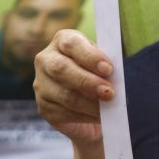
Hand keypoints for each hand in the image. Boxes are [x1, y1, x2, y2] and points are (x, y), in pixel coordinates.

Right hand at [34, 29, 114, 143]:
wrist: (89, 100)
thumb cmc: (100, 74)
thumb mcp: (103, 63)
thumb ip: (106, 66)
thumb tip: (117, 77)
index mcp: (62, 40)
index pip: (71, 44)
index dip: (90, 57)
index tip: (108, 69)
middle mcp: (46, 60)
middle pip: (61, 69)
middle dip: (88, 82)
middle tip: (109, 92)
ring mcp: (42, 85)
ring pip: (64, 95)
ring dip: (90, 104)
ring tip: (109, 108)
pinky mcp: (44, 107)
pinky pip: (64, 113)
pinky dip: (86, 116)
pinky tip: (99, 117)